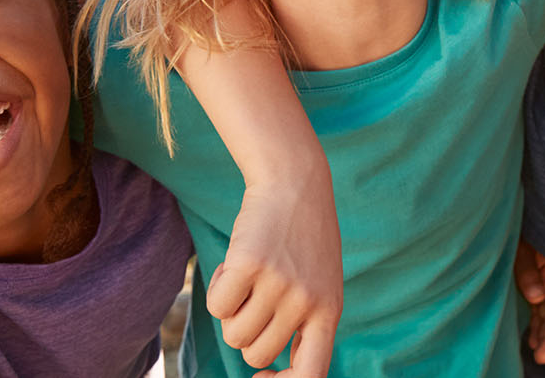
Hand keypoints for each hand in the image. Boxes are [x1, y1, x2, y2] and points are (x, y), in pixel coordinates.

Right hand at [208, 169, 343, 376]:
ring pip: (233, 333)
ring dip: (230, 310)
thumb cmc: (303, 241)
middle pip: (254, 353)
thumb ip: (305, 324)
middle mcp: (307, 302)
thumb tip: (268, 366)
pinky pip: (215, 306)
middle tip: (255, 298)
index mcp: (329, 312)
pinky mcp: (249, 265)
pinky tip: (235, 265)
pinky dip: (217, 289)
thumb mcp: (320, 284)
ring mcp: (279, 285)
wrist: (296, 184)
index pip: (310, 375)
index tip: (262, 376)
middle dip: (245, 332)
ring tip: (249, 278)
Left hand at [515, 241, 544, 363]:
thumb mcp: (521, 249)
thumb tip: (538, 298)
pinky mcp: (532, 285)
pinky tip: (532, 340)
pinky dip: (537, 324)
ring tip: (538, 354)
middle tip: (543, 357)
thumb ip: (528, 272)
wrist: (505, 222)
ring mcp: (542, 283)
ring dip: (544, 333)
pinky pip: (538, 309)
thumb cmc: (516, 232)